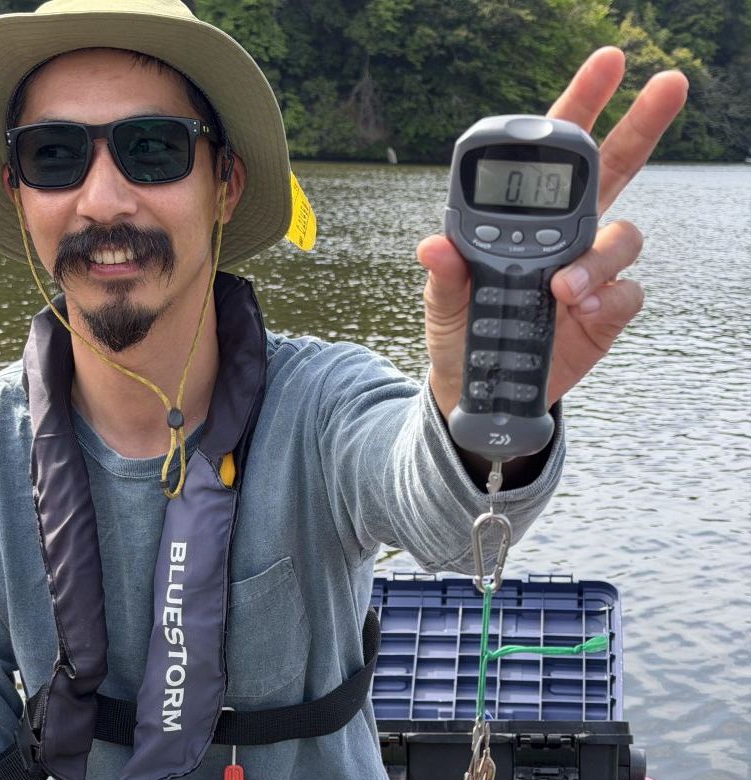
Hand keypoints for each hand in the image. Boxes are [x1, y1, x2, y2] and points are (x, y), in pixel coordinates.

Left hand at [420, 46, 688, 416]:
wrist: (480, 392)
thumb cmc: (462, 333)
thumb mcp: (442, 304)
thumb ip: (444, 273)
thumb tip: (434, 245)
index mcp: (526, 216)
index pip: (555, 152)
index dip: (582, 104)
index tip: (607, 64)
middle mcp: (568, 234)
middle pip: (616, 169)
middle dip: (642, 124)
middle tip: (668, 85)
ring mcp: (591, 271)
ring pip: (624, 238)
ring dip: (600, 256)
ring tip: (564, 287)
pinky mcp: (605, 312)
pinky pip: (626, 292)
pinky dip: (606, 297)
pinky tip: (577, 308)